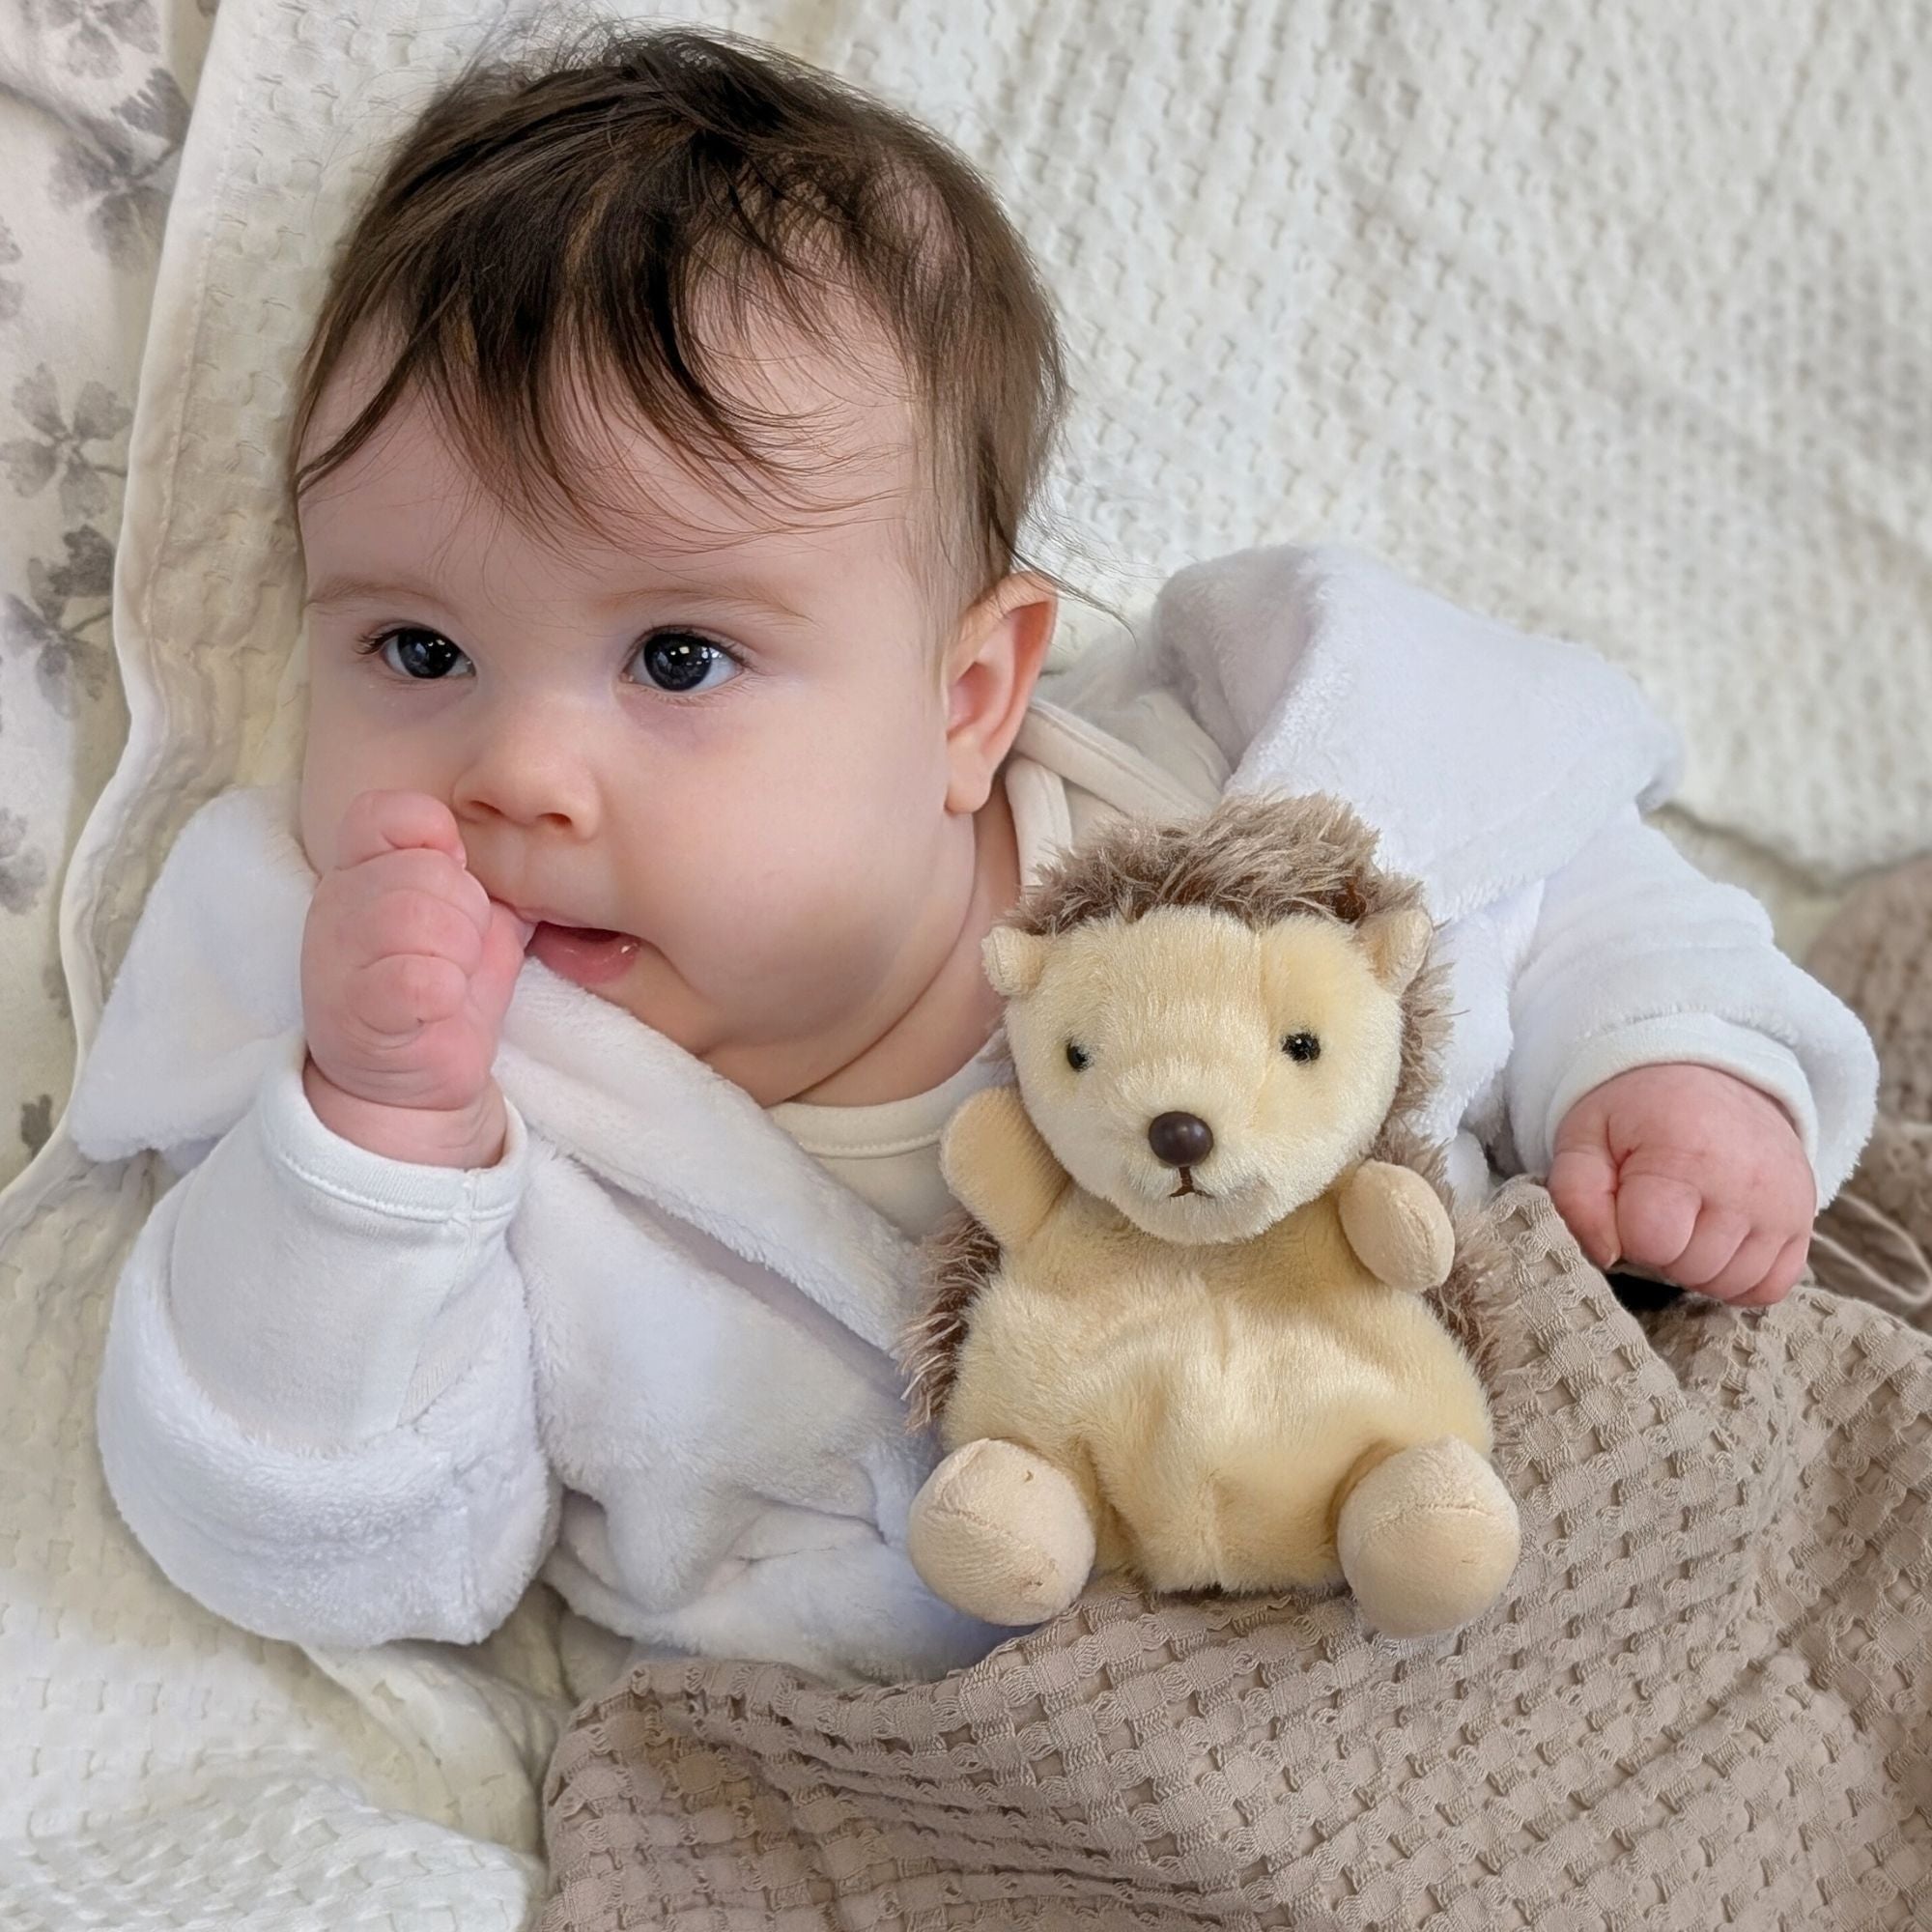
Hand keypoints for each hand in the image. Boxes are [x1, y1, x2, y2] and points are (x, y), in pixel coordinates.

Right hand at [300, 790, 529, 1166]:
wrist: (410, 1086)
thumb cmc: (442, 989)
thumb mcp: (473, 920)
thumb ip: (486, 876)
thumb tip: (525, 845)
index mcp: (363, 869)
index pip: (387, 813)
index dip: (433, 836)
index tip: (457, 876)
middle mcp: (339, 904)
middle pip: (424, 870)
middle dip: (467, 912)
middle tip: (461, 952)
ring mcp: (338, 958)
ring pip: (419, 917)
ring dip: (460, 953)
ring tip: (452, 979)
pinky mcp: (357, 1013)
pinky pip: (413, 977)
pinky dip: (444, 989)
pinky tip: (442, 1005)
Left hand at [1548, 1064, 1814, 1306]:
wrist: (1706, 1076)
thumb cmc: (1635, 1114)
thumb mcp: (1583, 1138)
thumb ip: (1576, 1197)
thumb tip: (1605, 1255)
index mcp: (1684, 1155)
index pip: (1650, 1242)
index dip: (1626, 1232)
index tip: (1627, 1199)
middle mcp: (1746, 1183)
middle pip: (1690, 1268)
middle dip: (1660, 1250)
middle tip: (1657, 1206)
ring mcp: (1784, 1204)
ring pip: (1730, 1284)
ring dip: (1697, 1266)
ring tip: (1686, 1218)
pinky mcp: (1804, 1219)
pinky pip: (1770, 1286)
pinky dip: (1737, 1277)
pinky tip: (1716, 1239)